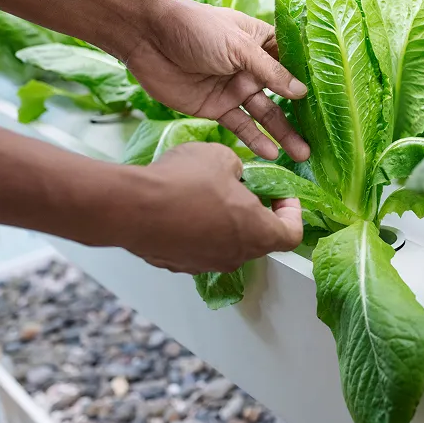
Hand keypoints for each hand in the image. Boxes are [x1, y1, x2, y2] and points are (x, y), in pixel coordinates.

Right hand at [124, 142, 302, 272]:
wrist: (131, 206)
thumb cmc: (183, 182)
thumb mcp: (221, 157)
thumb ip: (237, 168)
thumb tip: (233, 175)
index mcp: (257, 233)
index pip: (292, 234)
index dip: (292, 213)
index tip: (281, 195)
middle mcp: (236, 255)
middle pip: (260, 238)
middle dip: (257, 212)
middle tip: (244, 189)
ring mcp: (206, 264)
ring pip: (228, 243)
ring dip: (226, 221)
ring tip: (209, 193)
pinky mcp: (179, 264)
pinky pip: (199, 247)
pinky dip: (200, 230)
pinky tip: (184, 206)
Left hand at [126, 0, 309, 161]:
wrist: (145, 38)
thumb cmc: (194, 28)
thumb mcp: (238, 46)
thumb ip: (270, 71)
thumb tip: (302, 92)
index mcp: (261, 43)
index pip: (293, 63)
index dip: (312, 81)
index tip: (335, 101)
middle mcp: (253, 68)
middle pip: (283, 95)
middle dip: (302, 116)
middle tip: (322, 137)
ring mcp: (235, 89)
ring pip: (265, 115)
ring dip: (283, 134)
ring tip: (302, 153)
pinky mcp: (216, 107)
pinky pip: (240, 126)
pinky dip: (255, 140)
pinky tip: (272, 154)